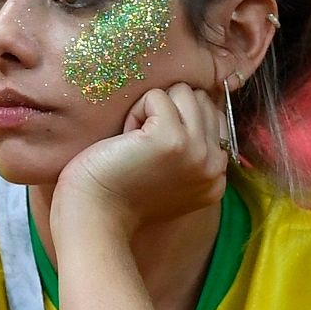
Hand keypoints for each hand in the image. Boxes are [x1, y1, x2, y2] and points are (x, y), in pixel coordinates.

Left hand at [53, 83, 229, 237]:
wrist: (94, 217)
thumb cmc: (118, 194)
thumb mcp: (170, 175)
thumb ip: (191, 148)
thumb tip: (193, 100)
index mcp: (217, 176)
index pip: (213, 116)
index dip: (176, 121)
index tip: (152, 154)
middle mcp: (215, 164)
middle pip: (200, 99)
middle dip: (166, 112)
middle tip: (141, 147)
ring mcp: (197, 150)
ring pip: (183, 92)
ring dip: (150, 110)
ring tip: (134, 143)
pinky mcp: (172, 138)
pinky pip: (156, 96)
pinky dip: (134, 112)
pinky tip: (125, 141)